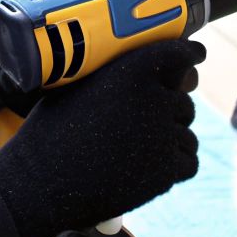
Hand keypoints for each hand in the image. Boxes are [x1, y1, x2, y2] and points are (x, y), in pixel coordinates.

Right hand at [0, 39, 204, 236]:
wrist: (40, 182)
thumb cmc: (51, 133)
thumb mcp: (77, 87)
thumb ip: (116, 75)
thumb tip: (146, 73)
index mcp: (132, 71)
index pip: (178, 55)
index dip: (190, 54)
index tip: (197, 55)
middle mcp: (154, 99)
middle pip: (183, 99)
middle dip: (168, 108)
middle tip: (142, 122)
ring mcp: (163, 137)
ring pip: (187, 132)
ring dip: (171, 138)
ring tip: (138, 150)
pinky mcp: (166, 172)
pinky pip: (189, 161)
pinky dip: (175, 164)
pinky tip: (150, 167)